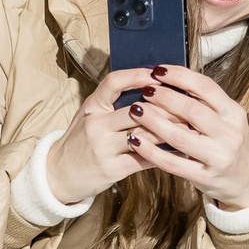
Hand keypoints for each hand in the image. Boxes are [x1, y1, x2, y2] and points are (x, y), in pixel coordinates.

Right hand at [44, 68, 177, 206]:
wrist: (58, 174)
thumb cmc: (79, 142)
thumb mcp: (89, 116)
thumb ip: (112, 103)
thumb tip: (149, 88)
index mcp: (92, 107)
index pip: (114, 82)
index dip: (138, 75)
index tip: (159, 74)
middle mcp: (96, 125)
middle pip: (137, 110)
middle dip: (166, 107)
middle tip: (188, 104)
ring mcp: (103, 148)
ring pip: (145, 134)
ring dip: (170, 130)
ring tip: (190, 126)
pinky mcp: (112, 169)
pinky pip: (145, 158)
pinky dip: (165, 154)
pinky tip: (179, 150)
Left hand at [114, 65, 248, 208]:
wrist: (247, 181)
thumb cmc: (228, 144)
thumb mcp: (227, 120)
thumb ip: (205, 104)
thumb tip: (169, 81)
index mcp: (234, 113)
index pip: (206, 88)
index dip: (180, 76)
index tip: (158, 70)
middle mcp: (229, 134)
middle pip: (192, 110)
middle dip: (164, 97)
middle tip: (145, 90)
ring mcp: (218, 157)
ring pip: (179, 136)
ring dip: (153, 121)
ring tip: (135, 110)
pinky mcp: (204, 178)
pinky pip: (172, 163)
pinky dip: (150, 151)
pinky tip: (135, 140)